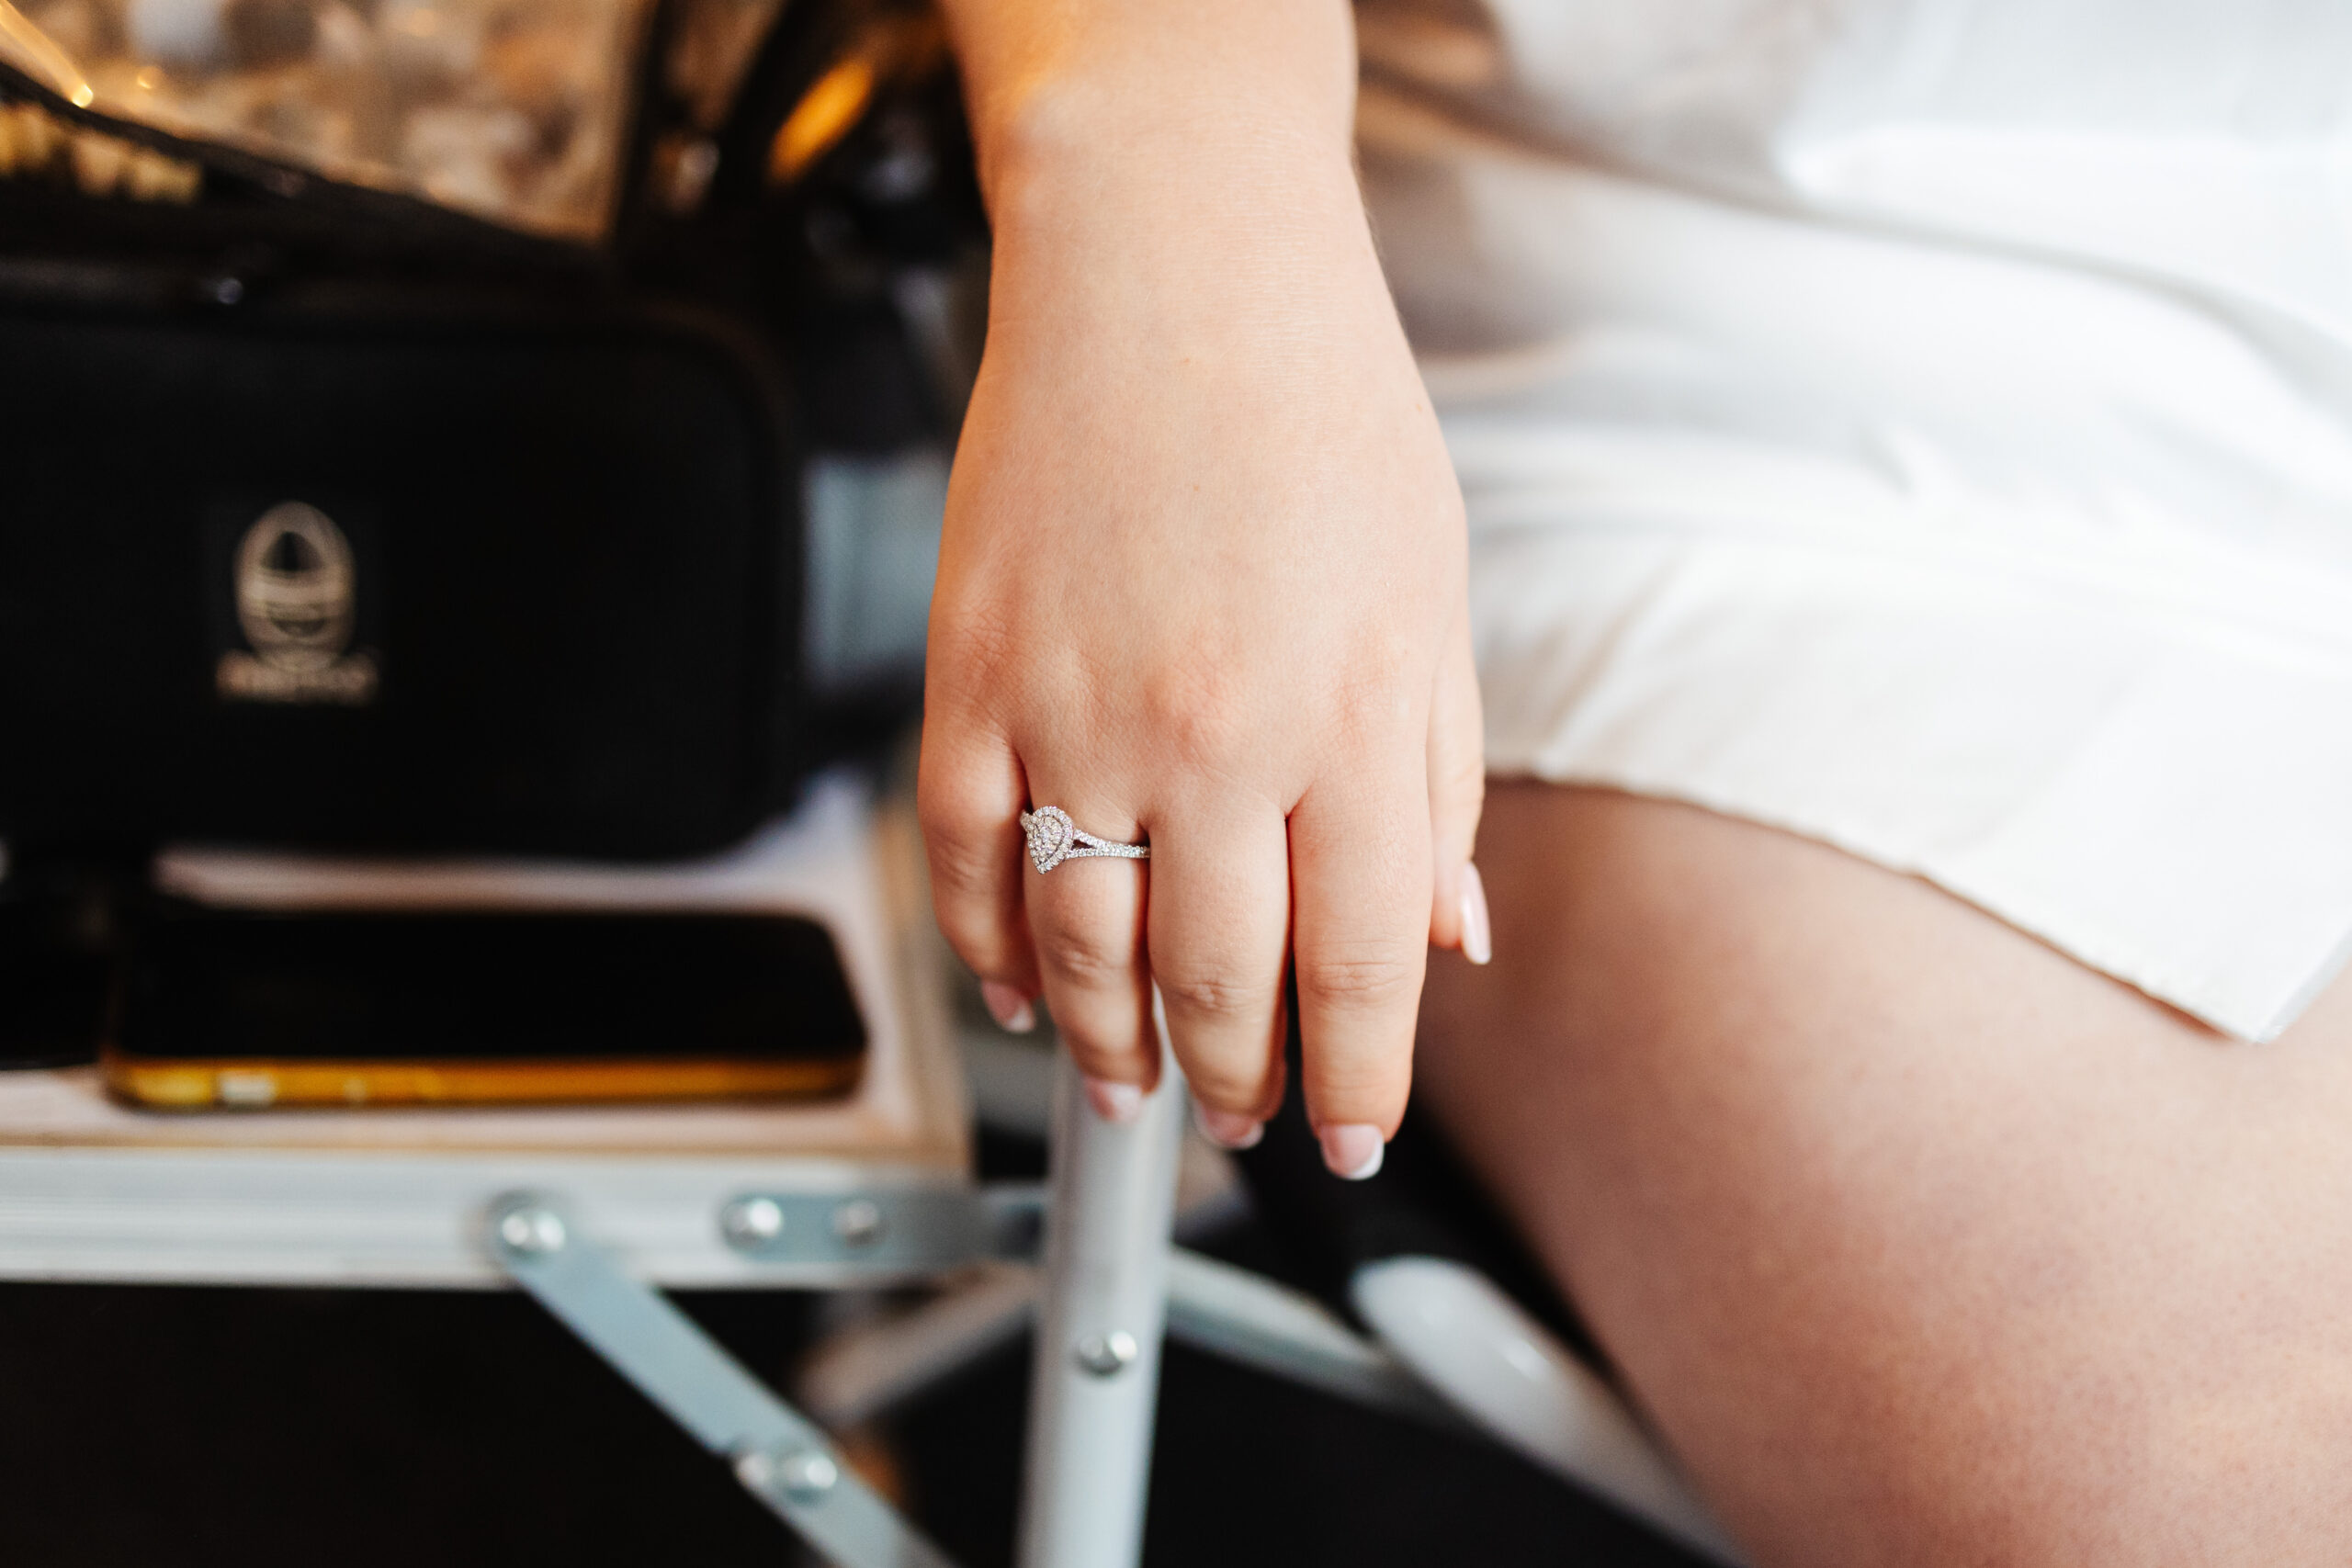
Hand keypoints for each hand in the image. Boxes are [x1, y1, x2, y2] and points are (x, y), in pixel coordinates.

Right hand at [919, 0, 1486, 1175]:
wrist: (1169, 259)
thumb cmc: (1320, 410)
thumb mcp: (1431, 598)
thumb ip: (1441, 782)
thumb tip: (1443, 938)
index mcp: (1349, 717)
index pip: (1357, 968)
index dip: (1355, 1079)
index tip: (1347, 1131)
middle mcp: (1214, 733)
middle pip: (1219, 984)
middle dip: (1238, 1084)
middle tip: (1244, 1120)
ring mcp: (1075, 710)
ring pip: (1080, 950)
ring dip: (1111, 1047)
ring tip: (1134, 1084)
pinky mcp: (971, 674)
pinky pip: (965, 859)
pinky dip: (986, 948)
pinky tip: (1018, 987)